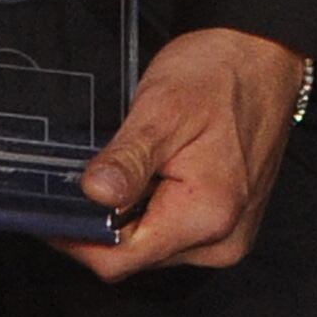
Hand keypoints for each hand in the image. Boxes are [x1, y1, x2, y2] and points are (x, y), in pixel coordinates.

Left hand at [62, 26, 310, 280]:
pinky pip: (173, 235)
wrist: (264, 56)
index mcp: (208, 215)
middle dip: (107, 222)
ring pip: (151, 247)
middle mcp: (224, 239)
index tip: (52, 211)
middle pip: (135, 256)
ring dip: (131, 215)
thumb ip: (127, 159)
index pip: (120, 260)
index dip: (77, 239)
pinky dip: (153, 210)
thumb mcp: (162, 108)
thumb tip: (92, 196)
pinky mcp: (229, 226)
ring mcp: (230, 236)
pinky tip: (160, 174)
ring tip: (140, 165)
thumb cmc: (220, 74)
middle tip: (102, 171)